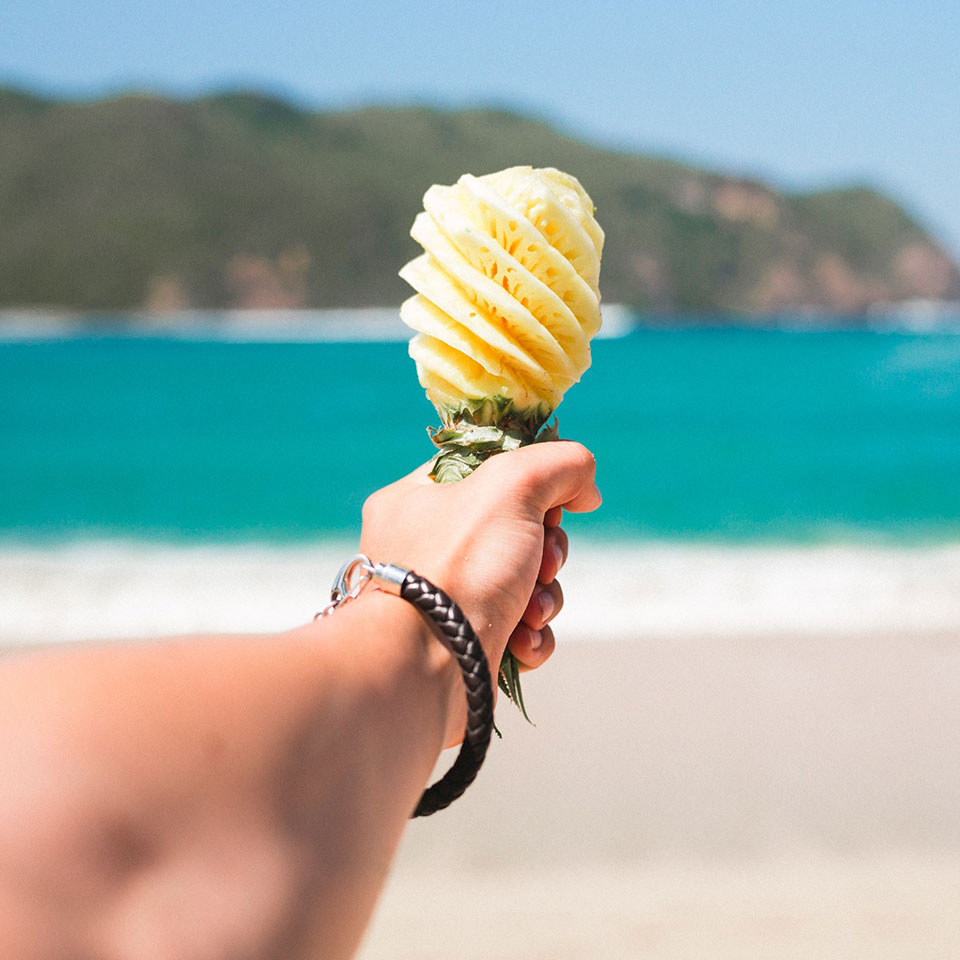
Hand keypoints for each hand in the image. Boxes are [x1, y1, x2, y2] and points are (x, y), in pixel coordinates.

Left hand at [359, 441, 600, 738]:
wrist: (422, 672)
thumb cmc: (459, 568)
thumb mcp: (513, 485)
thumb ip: (559, 464)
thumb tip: (586, 491)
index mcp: (415, 499)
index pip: (486, 471)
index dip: (530, 486)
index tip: (549, 506)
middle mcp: (424, 548)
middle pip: (515, 529)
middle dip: (546, 551)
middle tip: (542, 564)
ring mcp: (443, 599)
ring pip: (523, 583)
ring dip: (544, 598)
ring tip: (530, 613)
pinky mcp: (463, 645)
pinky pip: (516, 630)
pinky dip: (530, 636)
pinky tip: (522, 644)